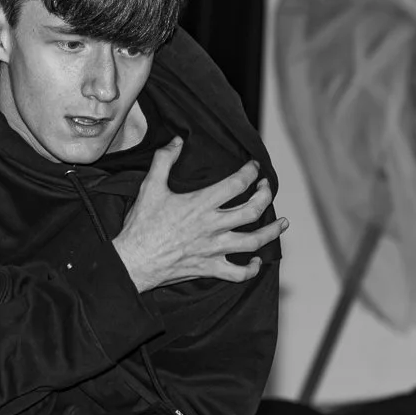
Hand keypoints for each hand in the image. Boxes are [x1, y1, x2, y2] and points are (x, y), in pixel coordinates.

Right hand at [112, 138, 287, 292]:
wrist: (133, 261)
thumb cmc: (141, 225)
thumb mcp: (150, 187)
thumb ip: (164, 160)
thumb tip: (176, 141)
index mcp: (201, 204)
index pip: (237, 184)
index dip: (250, 172)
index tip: (254, 167)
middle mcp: (213, 226)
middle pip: (253, 211)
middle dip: (265, 196)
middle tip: (266, 188)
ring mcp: (213, 249)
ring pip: (254, 242)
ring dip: (272, 232)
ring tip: (283, 223)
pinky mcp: (209, 268)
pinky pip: (237, 274)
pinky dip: (251, 270)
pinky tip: (256, 262)